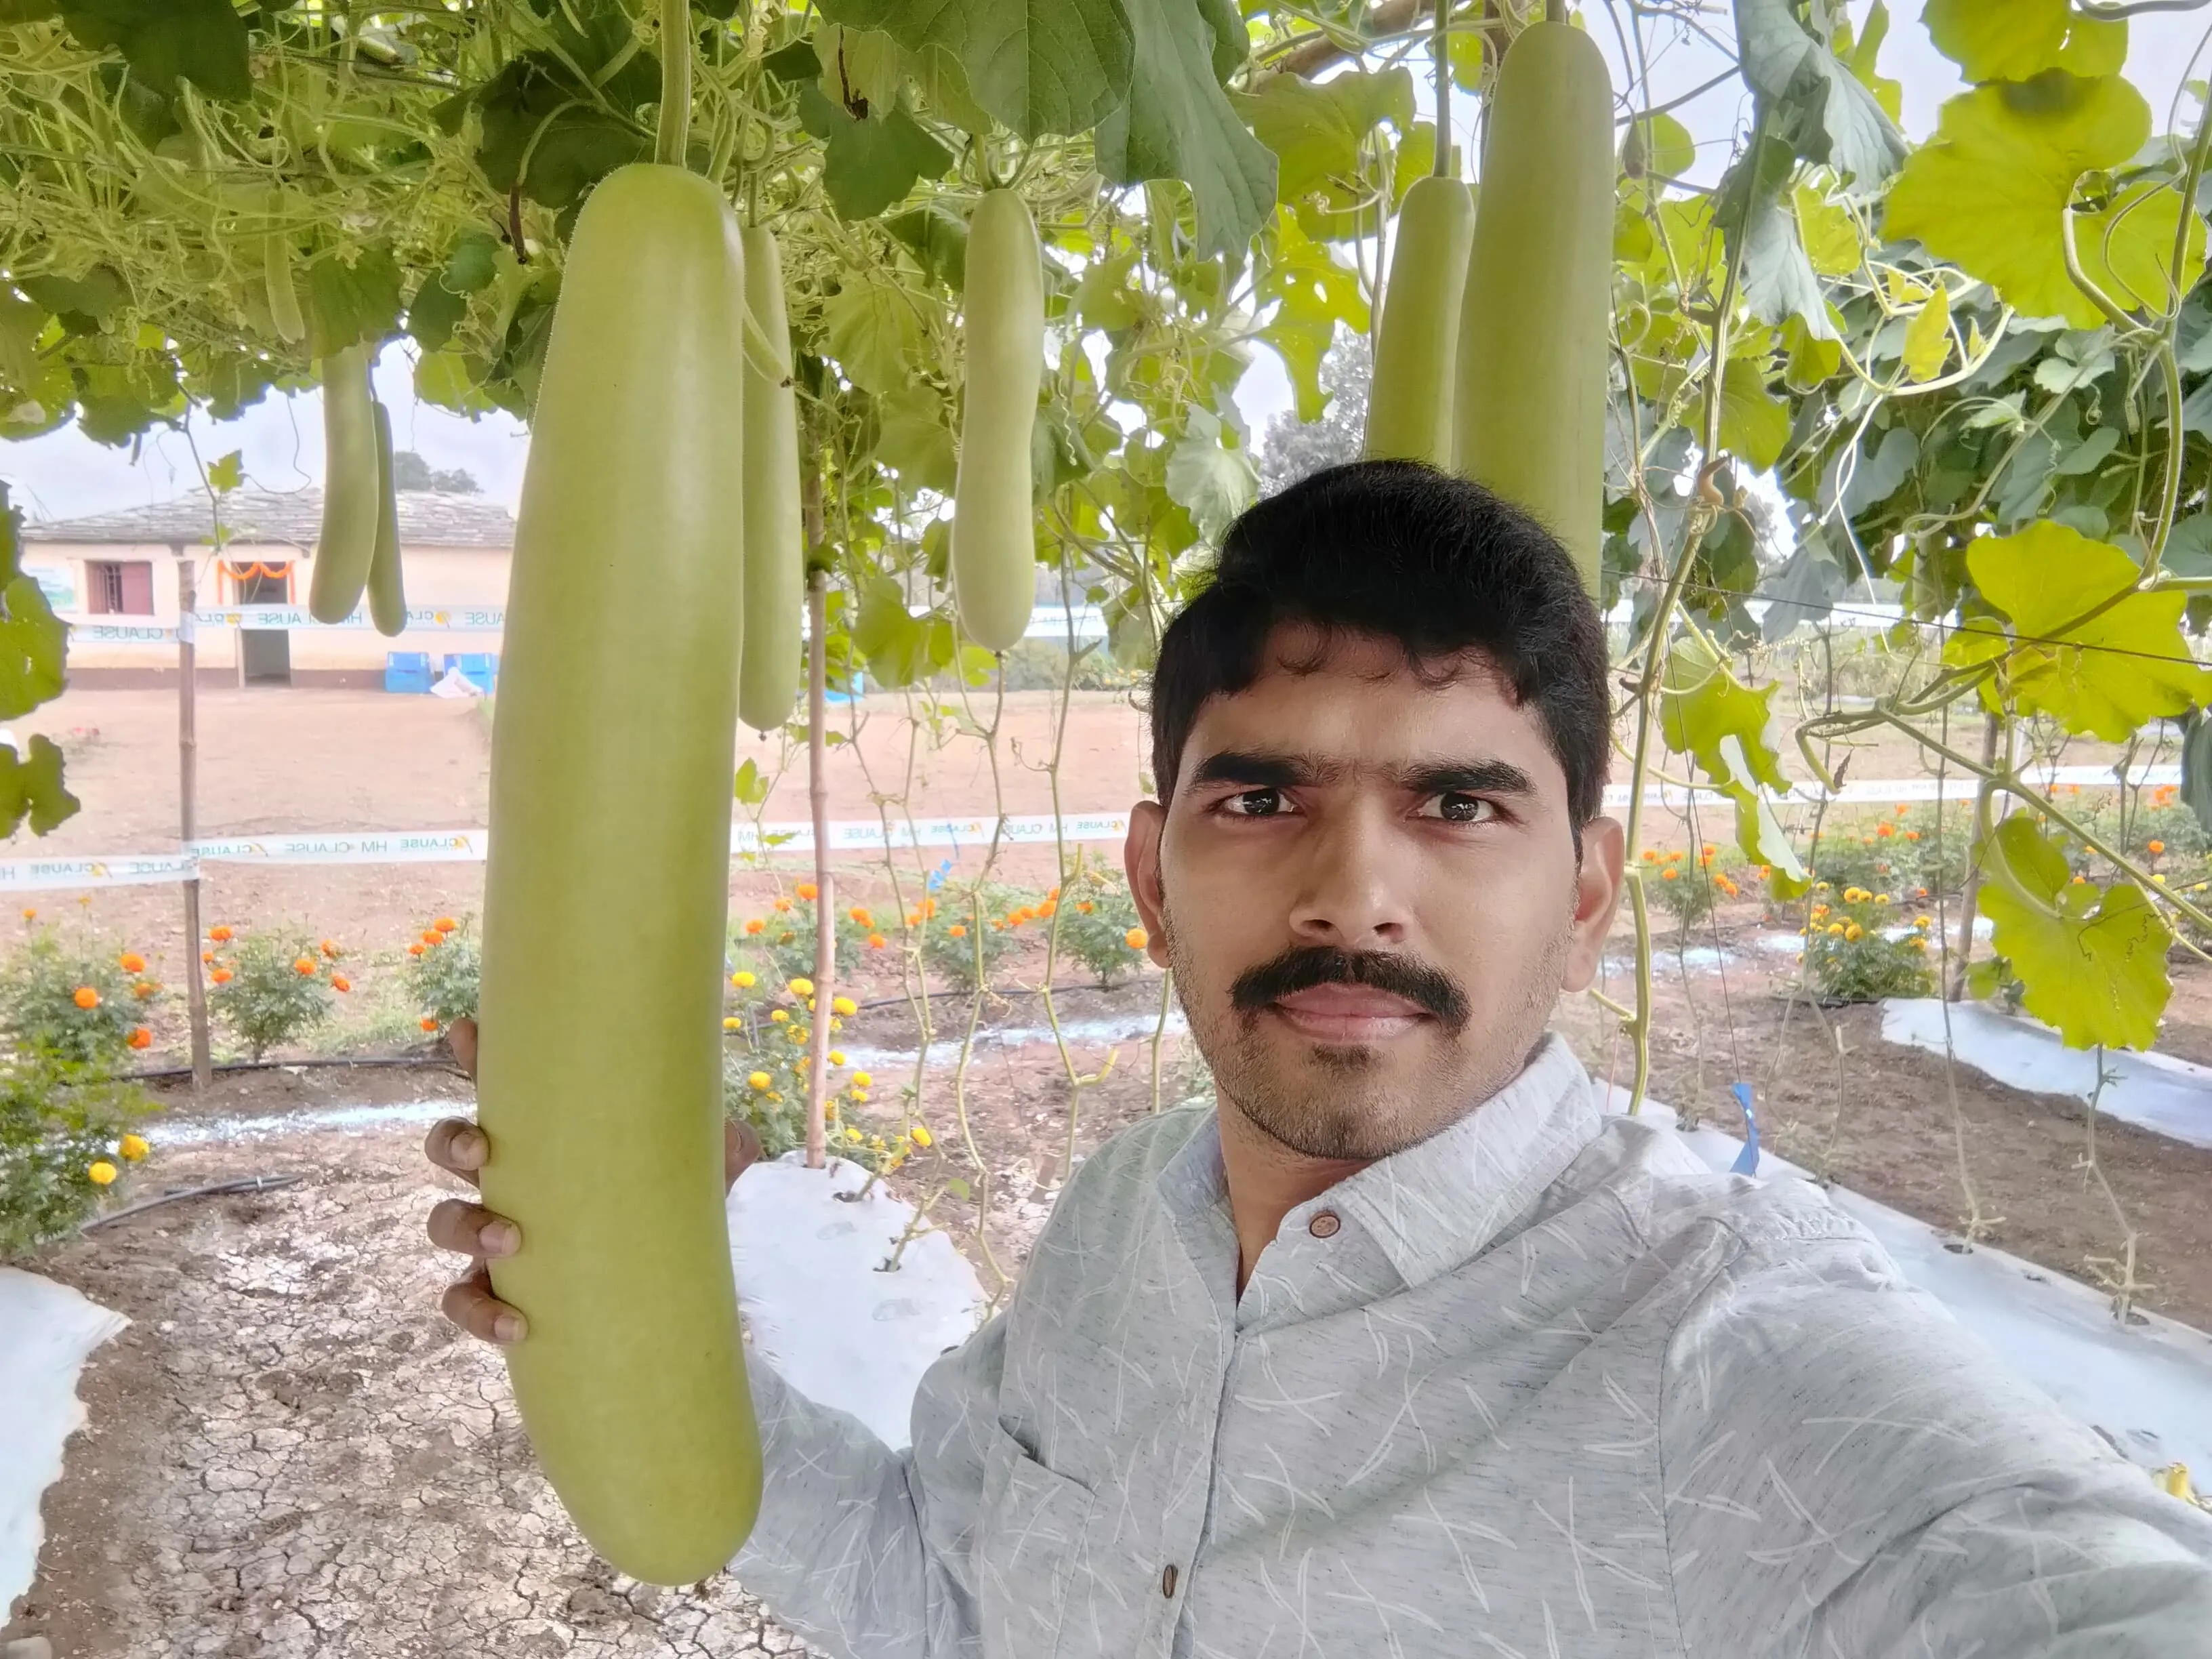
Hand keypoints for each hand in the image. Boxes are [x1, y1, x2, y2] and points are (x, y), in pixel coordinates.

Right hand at [424, 1015, 762, 1344]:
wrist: (672, 1284)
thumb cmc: (671, 1205)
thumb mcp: (700, 1171)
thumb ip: (723, 1150)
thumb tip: (738, 1139)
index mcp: (548, 1135)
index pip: (502, 1086)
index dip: (475, 1055)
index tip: (470, 1032)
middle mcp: (511, 1179)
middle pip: (449, 1146)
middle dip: (452, 1142)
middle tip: (483, 1152)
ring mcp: (496, 1235)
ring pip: (444, 1221)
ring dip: (463, 1225)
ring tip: (509, 1242)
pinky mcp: (500, 1292)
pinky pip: (463, 1300)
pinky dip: (477, 1311)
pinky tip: (516, 1323)